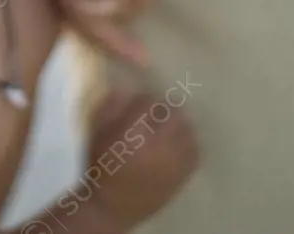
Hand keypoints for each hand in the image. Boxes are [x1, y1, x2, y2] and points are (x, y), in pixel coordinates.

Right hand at [84, 88, 198, 230]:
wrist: (112, 206)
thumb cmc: (102, 166)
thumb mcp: (97, 133)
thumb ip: (110, 107)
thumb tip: (126, 88)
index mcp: (133, 131)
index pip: (149, 101)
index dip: (144, 101)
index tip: (140, 107)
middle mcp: (158, 143)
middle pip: (175, 113)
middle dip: (167, 111)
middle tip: (158, 116)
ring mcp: (174, 160)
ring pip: (188, 131)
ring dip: (179, 127)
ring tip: (169, 131)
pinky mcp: (182, 175)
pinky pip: (196, 152)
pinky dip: (189, 144)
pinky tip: (179, 146)